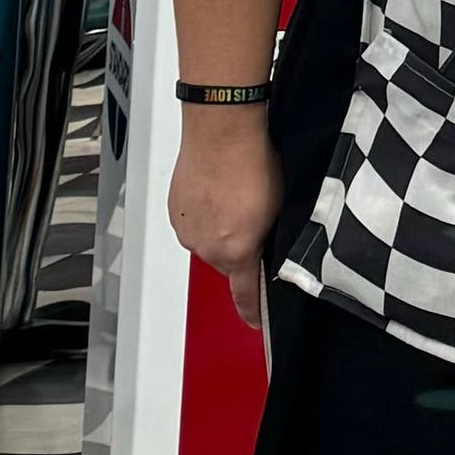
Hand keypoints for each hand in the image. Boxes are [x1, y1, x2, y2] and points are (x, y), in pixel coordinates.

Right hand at [169, 111, 280, 331]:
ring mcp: (188, 230)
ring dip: (221, 229)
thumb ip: (270, 239)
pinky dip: (205, 214)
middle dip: (240, 249)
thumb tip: (269, 249)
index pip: (245, 295)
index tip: (256, 322)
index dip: (252, 311)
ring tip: (235, 199)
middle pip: (227, 263)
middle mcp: (207, 248)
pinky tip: (218, 191)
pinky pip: (194, 224)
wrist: (222, 131)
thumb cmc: (253, 163)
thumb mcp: (279, 209)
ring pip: (209, 243)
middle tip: (254, 220)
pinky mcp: (176, 212)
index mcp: (236, 253)